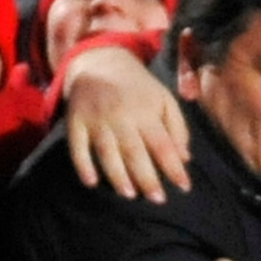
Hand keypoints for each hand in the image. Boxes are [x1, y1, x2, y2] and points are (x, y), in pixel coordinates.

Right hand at [61, 44, 191, 202]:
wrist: (99, 60)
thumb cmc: (137, 88)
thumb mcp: (163, 98)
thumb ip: (177, 128)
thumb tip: (185, 159)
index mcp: (145, 110)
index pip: (162, 143)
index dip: (173, 167)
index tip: (184, 187)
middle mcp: (120, 115)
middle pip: (134, 151)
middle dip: (147, 178)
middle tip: (158, 199)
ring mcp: (96, 118)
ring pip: (107, 151)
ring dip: (117, 175)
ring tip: (129, 194)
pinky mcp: (76, 120)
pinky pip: (77, 145)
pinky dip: (82, 164)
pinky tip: (91, 182)